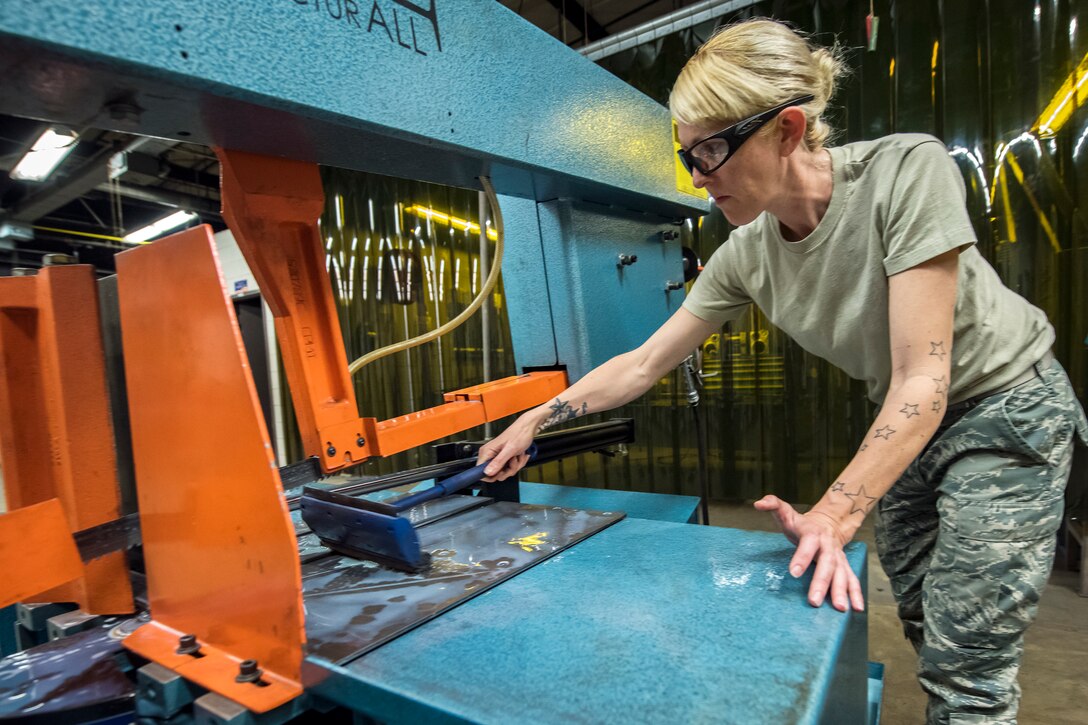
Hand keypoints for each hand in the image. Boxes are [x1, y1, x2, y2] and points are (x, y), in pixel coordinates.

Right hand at [476, 415, 536, 480]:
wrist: (528, 428)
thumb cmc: (519, 433)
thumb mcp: (510, 449)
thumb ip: (498, 462)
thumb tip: (488, 472)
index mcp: (487, 451)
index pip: (480, 471)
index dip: (491, 475)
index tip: (500, 472)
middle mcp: (490, 454)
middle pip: (494, 474)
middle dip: (507, 470)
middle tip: (512, 461)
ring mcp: (497, 457)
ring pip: (503, 472)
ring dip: (514, 466)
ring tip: (516, 456)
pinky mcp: (504, 458)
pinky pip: (509, 468)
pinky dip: (517, 464)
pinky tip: (518, 456)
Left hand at [754, 495, 863, 611]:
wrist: (828, 524)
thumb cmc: (801, 524)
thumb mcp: (786, 512)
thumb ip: (773, 505)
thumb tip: (758, 504)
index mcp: (813, 533)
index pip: (808, 543)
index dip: (802, 557)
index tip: (793, 572)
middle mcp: (828, 546)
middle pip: (827, 563)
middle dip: (822, 582)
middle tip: (814, 600)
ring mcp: (839, 557)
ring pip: (842, 574)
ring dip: (842, 592)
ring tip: (839, 609)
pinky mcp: (844, 567)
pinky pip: (852, 580)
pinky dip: (856, 594)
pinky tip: (857, 609)